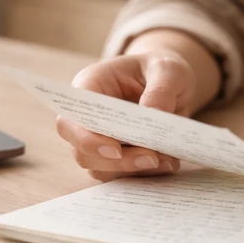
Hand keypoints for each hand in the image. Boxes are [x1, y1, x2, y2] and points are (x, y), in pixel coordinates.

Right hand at [56, 49, 197, 180]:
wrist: (171, 82)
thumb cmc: (160, 68)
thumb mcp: (168, 68)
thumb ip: (161, 88)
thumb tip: (153, 114)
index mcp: (89, 86)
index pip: (72, 118)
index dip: (87, 139)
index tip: (116, 150)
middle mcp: (87, 116)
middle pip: (82, 151)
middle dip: (116, 161)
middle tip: (152, 158)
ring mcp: (99, 139)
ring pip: (100, 168)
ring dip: (132, 170)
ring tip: (166, 161)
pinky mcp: (116, 155)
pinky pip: (121, 174)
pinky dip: (143, 173)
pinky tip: (168, 163)